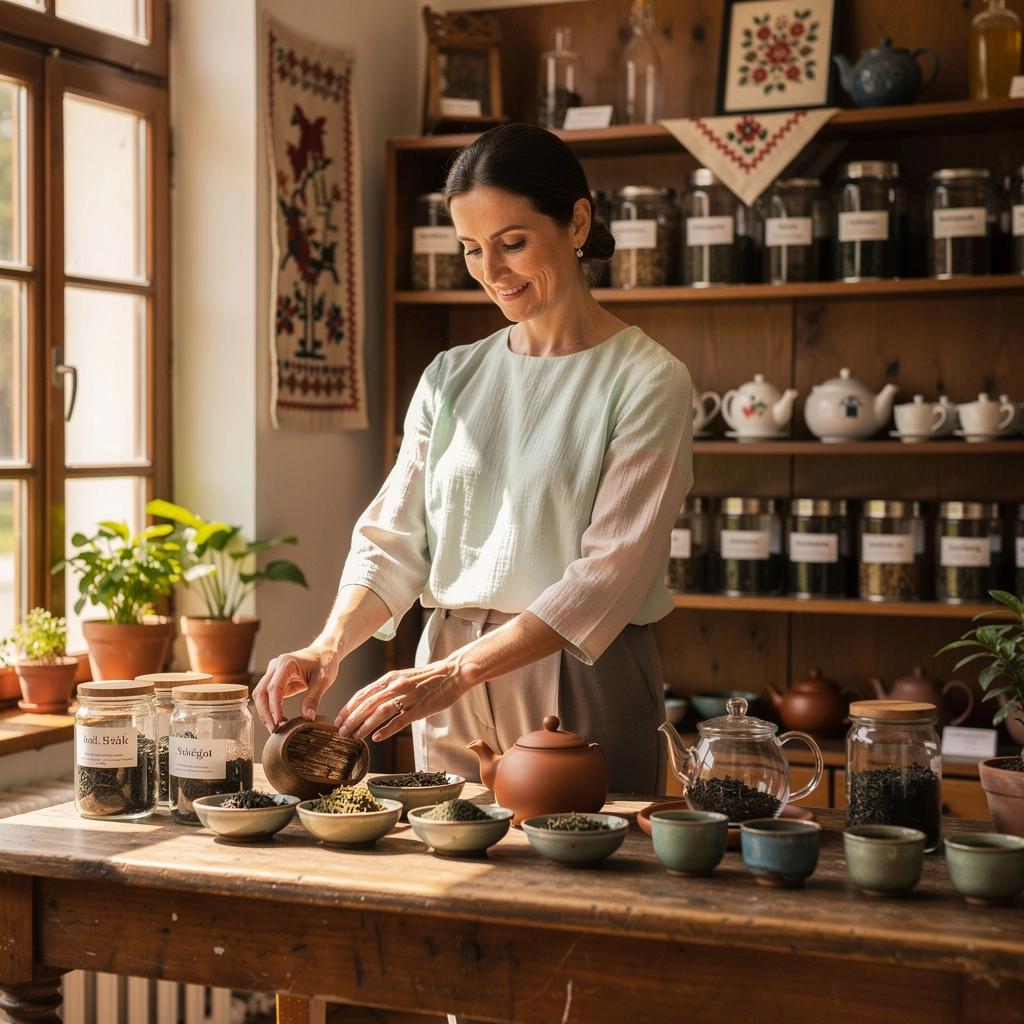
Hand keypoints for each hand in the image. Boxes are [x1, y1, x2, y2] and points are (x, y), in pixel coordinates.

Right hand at [253, 646, 339, 731]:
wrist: (325, 653)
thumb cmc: (325, 662)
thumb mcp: (323, 680)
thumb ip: (313, 698)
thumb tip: (307, 718)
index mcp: (286, 663)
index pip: (274, 687)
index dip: (274, 706)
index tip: (279, 721)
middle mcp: (275, 667)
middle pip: (261, 692)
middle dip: (265, 712)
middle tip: (274, 729)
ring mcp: (274, 673)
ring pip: (261, 695)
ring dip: (265, 712)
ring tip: (275, 727)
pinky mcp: (277, 681)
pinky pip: (269, 696)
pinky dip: (271, 709)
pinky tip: (280, 719)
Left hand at [335, 658, 469, 742]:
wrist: (453, 673)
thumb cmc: (428, 677)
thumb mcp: (403, 677)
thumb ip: (388, 687)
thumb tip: (371, 701)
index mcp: (390, 678)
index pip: (363, 694)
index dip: (349, 707)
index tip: (338, 719)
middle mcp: (396, 686)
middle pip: (368, 703)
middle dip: (351, 719)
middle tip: (340, 731)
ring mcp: (407, 697)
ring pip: (380, 712)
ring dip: (364, 725)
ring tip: (354, 737)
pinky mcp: (419, 708)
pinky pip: (400, 720)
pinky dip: (386, 730)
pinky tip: (377, 738)